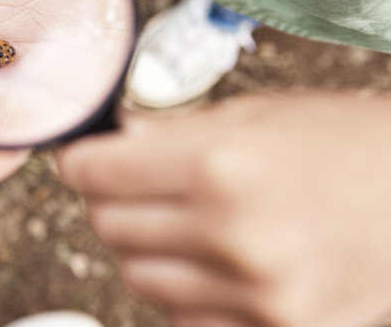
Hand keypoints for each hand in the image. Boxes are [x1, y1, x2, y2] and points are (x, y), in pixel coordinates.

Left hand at [57, 92, 390, 326]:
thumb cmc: (341, 142)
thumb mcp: (254, 115)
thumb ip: (171, 133)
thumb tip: (111, 141)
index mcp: (218, 164)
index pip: (97, 173)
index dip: (78, 163)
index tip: (79, 160)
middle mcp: (231, 234)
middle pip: (108, 227)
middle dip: (107, 201)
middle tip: (129, 185)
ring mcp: (255, 294)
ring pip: (137, 277)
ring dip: (142, 247)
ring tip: (178, 222)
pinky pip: (183, 318)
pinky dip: (182, 290)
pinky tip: (212, 260)